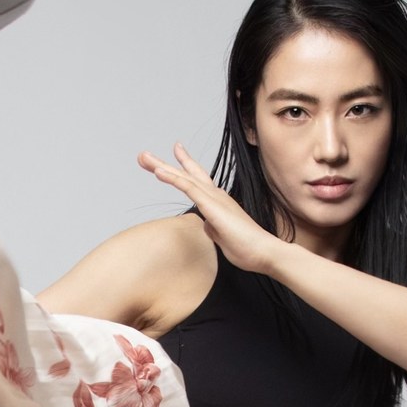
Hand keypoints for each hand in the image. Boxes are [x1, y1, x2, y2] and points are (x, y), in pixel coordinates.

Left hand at [137, 143, 285, 276]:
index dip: (185, 166)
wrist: (263, 253)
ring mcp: (214, 199)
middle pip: (187, 175)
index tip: (175, 153)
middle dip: (165, 164)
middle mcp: (216, 196)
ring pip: (184, 177)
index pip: (197, 181)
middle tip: (144, 155)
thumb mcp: (223, 238)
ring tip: (143, 157)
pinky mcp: (212, 206)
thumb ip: (213, 229)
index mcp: (218, 203)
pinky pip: (189, 188)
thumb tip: (206, 225)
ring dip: (162, 166)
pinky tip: (158, 171)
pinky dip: (173, 178)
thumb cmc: (247, 249)